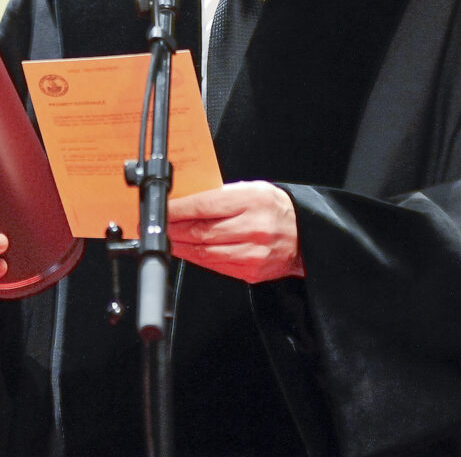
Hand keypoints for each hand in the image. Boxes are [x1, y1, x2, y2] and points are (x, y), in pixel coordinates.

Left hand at [167, 181, 304, 282]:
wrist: (305, 234)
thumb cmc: (275, 208)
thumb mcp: (251, 189)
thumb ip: (220, 195)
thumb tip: (185, 202)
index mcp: (252, 200)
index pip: (204, 206)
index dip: (177, 211)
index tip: (161, 211)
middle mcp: (254, 227)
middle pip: (201, 232)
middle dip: (172, 230)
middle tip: (155, 228)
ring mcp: (253, 252)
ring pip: (205, 252)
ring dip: (180, 247)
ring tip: (166, 240)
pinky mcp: (251, 271)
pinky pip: (216, 266)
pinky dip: (197, 258)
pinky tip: (186, 251)